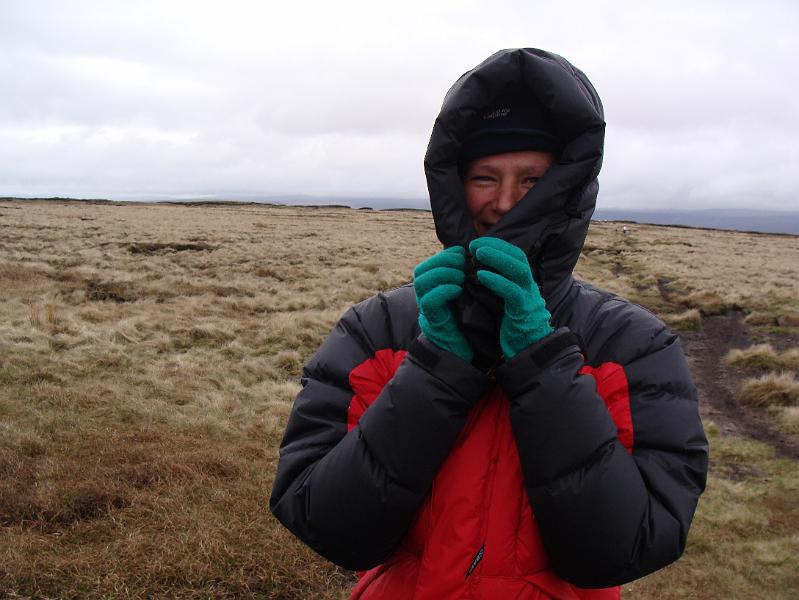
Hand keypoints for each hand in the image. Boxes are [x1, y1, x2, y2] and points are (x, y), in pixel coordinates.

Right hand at [413, 246, 472, 361]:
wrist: (461, 347)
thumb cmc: (463, 317)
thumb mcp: (462, 293)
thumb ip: (460, 276)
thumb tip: (468, 254)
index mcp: (430, 287)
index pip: (428, 263)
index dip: (445, 255)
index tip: (463, 254)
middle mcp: (423, 295)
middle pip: (421, 270)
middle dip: (443, 262)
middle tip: (462, 263)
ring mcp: (425, 308)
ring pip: (422, 282)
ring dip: (443, 274)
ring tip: (461, 276)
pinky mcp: (432, 319)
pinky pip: (430, 300)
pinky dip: (443, 290)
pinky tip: (458, 289)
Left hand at [468, 237, 553, 358]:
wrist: (529, 352)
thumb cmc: (514, 327)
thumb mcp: (506, 302)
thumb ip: (499, 287)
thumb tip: (479, 272)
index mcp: (524, 284)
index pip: (515, 256)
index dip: (498, 246)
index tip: (478, 243)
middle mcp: (529, 287)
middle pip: (518, 258)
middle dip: (497, 247)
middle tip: (474, 244)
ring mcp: (528, 298)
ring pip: (517, 270)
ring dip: (497, 258)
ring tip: (478, 253)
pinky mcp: (523, 311)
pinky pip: (511, 292)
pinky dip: (497, 281)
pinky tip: (481, 275)